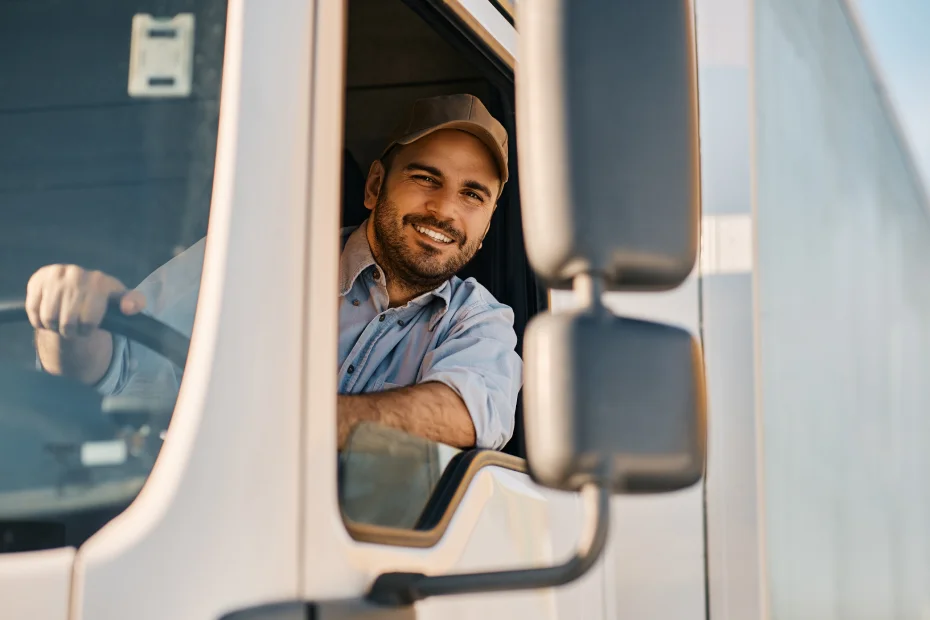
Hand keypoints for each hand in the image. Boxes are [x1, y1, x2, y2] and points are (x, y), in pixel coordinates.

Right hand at [26, 265, 145, 338]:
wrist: (74, 286)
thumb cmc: (101, 298)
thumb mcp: (120, 300)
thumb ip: (133, 303)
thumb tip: (129, 308)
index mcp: (100, 281)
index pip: (90, 321)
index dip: (88, 329)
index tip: (90, 326)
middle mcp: (77, 273)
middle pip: (68, 323)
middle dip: (71, 331)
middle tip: (74, 326)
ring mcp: (55, 275)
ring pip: (49, 319)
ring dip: (54, 327)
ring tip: (62, 321)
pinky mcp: (37, 279)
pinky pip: (34, 311)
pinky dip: (39, 321)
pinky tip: (48, 316)